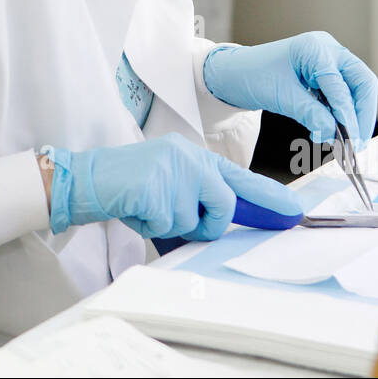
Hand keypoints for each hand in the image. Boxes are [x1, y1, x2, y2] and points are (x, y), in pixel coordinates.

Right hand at [45, 133, 302, 239]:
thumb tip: (220, 222)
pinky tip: (133, 208)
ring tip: (145, 207)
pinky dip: (148, 224)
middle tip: (173, 216)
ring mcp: (171, 169)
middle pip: (222, 203)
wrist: (84, 177)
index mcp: (192, 154)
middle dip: (204, 222)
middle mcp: (187, 157)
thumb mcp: (167, 182)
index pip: (238, 177)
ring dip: (168, 224)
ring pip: (192, 220)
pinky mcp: (153, 186)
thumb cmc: (126, 186)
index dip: (268, 196)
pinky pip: (165, 224)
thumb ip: (195, 195)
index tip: (293, 212)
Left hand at [202, 32, 377, 147]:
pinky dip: (342, 113)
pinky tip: (336, 131)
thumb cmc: (251, 75)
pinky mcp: (324, 74)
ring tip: (349, 144)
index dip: (347, 114)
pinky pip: (343, 94)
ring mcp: (328, 60)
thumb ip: (310, 114)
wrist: (233, 73)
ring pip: (355, 89)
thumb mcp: (281, 97)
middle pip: (361, 82)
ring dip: (353, 116)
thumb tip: (333, 134)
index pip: (341, 84)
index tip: (350, 140)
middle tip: (359, 143)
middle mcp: (327, 50)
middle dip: (362, 113)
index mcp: (315, 48)